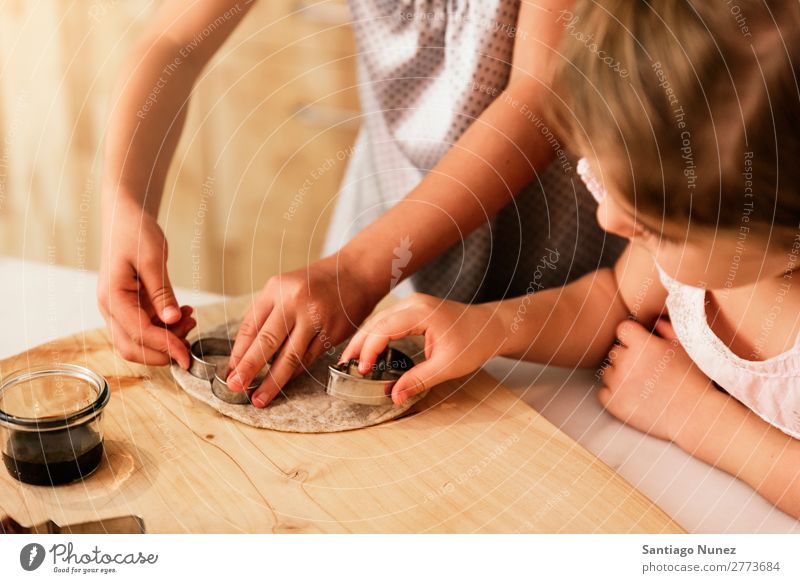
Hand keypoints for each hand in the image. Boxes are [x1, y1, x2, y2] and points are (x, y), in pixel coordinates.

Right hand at [97, 196, 194, 368]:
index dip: (165, 347)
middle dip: (164, 351)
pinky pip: (146, 327)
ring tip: (191, 319)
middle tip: (191, 338)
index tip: (188, 356)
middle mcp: (110, 308)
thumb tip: (172, 320)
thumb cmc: (135, 232)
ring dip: (167, 338)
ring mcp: (118, 309)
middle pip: (133, 348)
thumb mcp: (153, 259)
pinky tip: (184, 313)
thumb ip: (162, 292)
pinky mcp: (129, 306)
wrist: (126, 217)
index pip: (139, 334)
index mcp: (112, 297)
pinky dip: (166, 327)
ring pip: (139, 341)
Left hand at [226, 254, 379, 407]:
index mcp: (277, 289)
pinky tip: (284, 383)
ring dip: (273, 381)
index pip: (251, 326)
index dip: (238, 353)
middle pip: (267, 342)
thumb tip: (246, 353)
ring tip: (260, 398)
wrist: (357, 273)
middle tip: (236, 387)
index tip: (230, 372)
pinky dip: (294, 373)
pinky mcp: (333, 332)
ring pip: (290, 356)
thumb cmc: (317, 282)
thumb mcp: (286, 287)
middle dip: (249, 369)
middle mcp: (295, 301)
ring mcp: (316, 318)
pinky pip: (309, 358)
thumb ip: (268, 315)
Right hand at [341, 294, 505, 404]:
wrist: (491, 326)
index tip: (363, 371)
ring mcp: (412, 304)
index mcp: (421, 313)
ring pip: (379, 319)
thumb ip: (419, 380)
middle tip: (345, 366)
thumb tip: (394, 396)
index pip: (383, 329)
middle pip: (376, 322)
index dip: (369, 350)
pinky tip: (369, 350)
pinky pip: (387, 320)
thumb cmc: (474, 342)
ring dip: (364, 339)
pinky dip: (375, 334)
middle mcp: (413, 303)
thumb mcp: (448, 366)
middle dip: (358, 344)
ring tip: (353, 361)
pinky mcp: (413, 309)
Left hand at [597, 318, 714, 441]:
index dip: (632, 337)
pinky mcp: (613, 403)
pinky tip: (632, 397)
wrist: (695, 416)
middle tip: (647, 370)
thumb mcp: (684, 347)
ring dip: (619, 375)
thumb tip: (652, 320)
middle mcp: (626, 362)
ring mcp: (618, 384)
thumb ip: (666, 327)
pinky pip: (602, 392)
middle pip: (615, 351)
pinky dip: (613, 394)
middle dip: (627, 357)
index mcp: (643, 345)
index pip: (622, 329)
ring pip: (607, 371)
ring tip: (642, 385)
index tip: (642, 346)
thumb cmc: (692, 380)